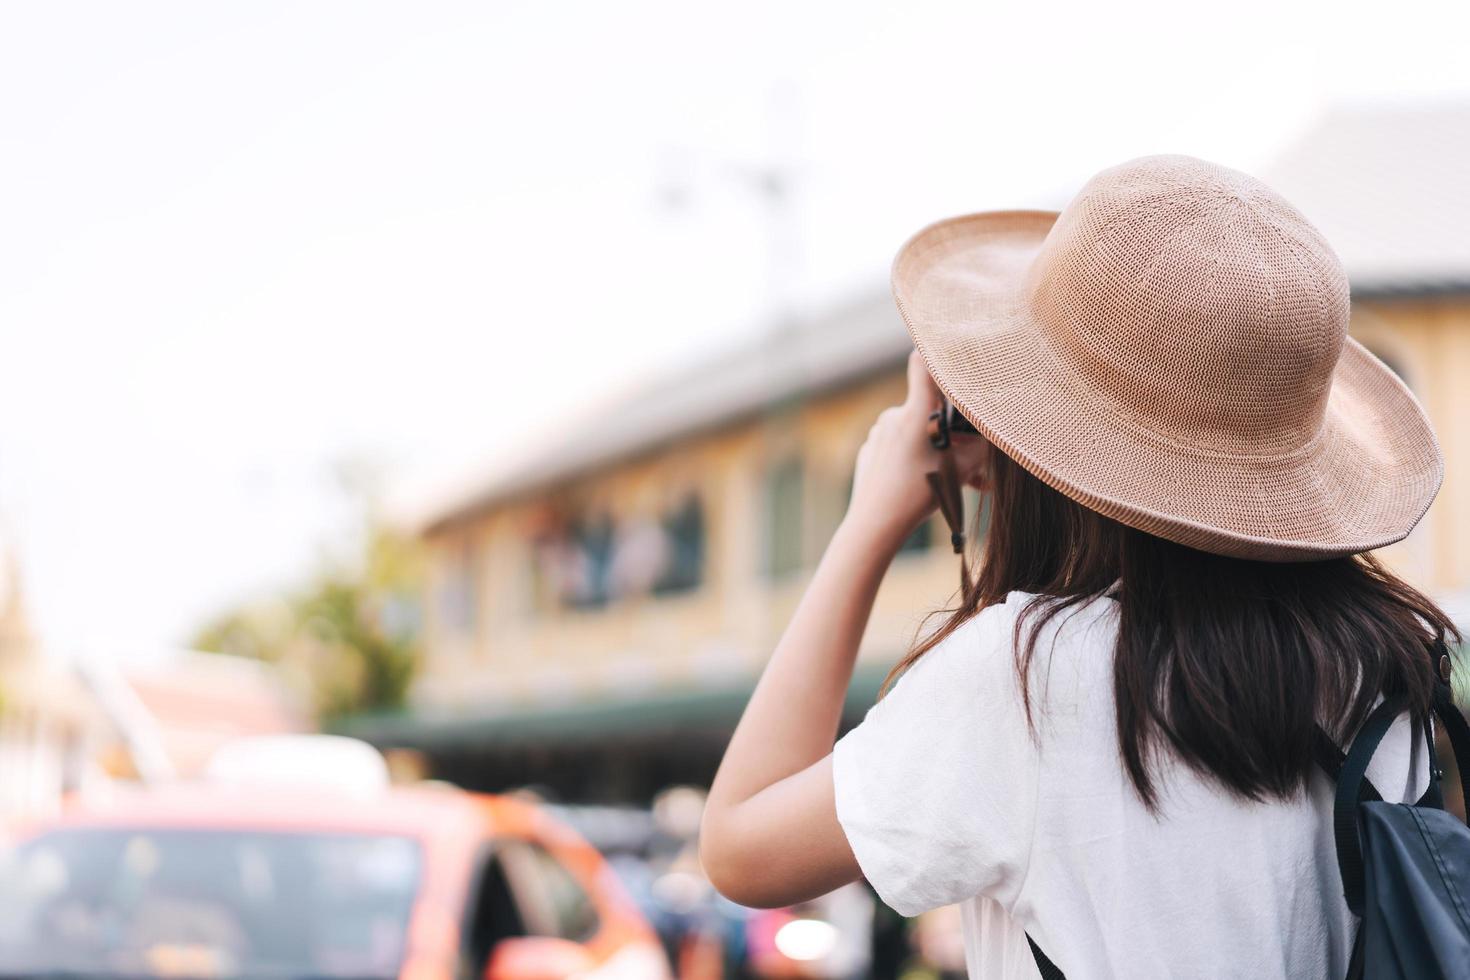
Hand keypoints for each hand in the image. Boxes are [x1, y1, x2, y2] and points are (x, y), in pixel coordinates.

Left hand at [845, 350, 990, 551]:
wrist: (873, 524)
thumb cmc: (919, 494)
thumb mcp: (962, 469)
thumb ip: (981, 445)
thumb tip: (995, 430)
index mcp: (916, 412)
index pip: (922, 361)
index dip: (937, 353)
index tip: (952, 354)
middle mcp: (895, 416)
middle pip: (931, 411)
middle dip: (953, 430)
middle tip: (972, 458)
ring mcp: (879, 432)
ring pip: (917, 433)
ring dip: (938, 450)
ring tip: (958, 481)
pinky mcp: (871, 450)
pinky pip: (899, 447)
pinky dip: (917, 460)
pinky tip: (929, 482)